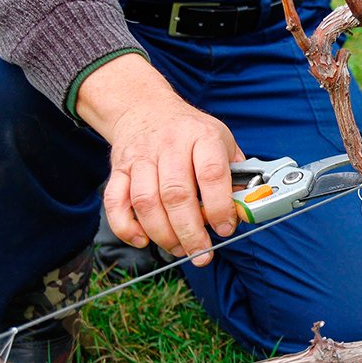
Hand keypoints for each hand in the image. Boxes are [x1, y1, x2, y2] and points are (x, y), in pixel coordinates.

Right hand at [77, 53, 243, 265]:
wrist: (146, 108)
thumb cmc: (190, 132)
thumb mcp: (222, 140)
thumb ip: (235, 174)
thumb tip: (245, 210)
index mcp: (202, 136)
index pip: (211, 173)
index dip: (219, 206)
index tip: (225, 229)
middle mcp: (170, 145)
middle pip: (176, 194)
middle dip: (190, 231)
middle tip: (202, 253)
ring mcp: (141, 157)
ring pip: (146, 202)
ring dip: (163, 234)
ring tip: (179, 249)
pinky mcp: (119, 169)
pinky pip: (115, 202)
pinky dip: (126, 226)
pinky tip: (143, 240)